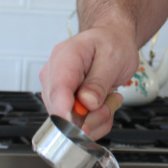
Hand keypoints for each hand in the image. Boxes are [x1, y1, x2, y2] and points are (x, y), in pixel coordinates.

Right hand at [39, 25, 138, 139]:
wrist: (112, 40)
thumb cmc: (111, 43)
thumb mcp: (113, 58)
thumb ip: (100, 82)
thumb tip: (87, 103)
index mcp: (64, 58)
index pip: (57, 90)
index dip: (66, 113)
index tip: (80, 128)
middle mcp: (53, 75)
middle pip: (62, 112)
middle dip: (91, 116)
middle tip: (111, 101)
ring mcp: (56, 91)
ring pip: (69, 123)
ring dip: (96, 119)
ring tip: (109, 99)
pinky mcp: (62, 104)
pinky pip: (77, 125)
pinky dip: (95, 122)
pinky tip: (104, 105)